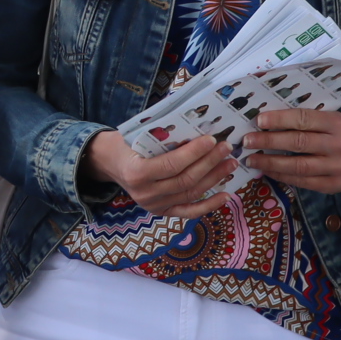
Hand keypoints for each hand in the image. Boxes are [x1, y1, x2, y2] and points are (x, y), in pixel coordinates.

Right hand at [83, 129, 239, 220]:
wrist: (110, 163)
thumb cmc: (126, 144)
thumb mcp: (137, 135)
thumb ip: (162, 135)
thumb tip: (198, 127)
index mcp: (137, 173)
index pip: (172, 165)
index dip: (194, 153)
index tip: (212, 140)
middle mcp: (145, 194)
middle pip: (185, 180)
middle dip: (209, 163)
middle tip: (226, 148)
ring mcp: (154, 206)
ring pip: (191, 194)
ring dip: (214, 178)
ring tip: (230, 164)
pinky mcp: (162, 212)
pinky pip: (189, 211)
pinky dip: (209, 205)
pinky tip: (226, 195)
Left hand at [240, 110, 340, 193]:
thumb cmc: (338, 133)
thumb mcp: (328, 120)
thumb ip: (304, 120)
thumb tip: (264, 123)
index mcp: (337, 122)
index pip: (304, 119)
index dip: (280, 120)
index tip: (258, 121)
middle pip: (299, 143)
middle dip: (269, 142)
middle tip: (247, 141)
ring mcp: (339, 168)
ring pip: (298, 166)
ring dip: (270, 163)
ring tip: (251, 160)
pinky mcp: (334, 186)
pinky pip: (303, 181)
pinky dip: (282, 176)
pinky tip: (268, 171)